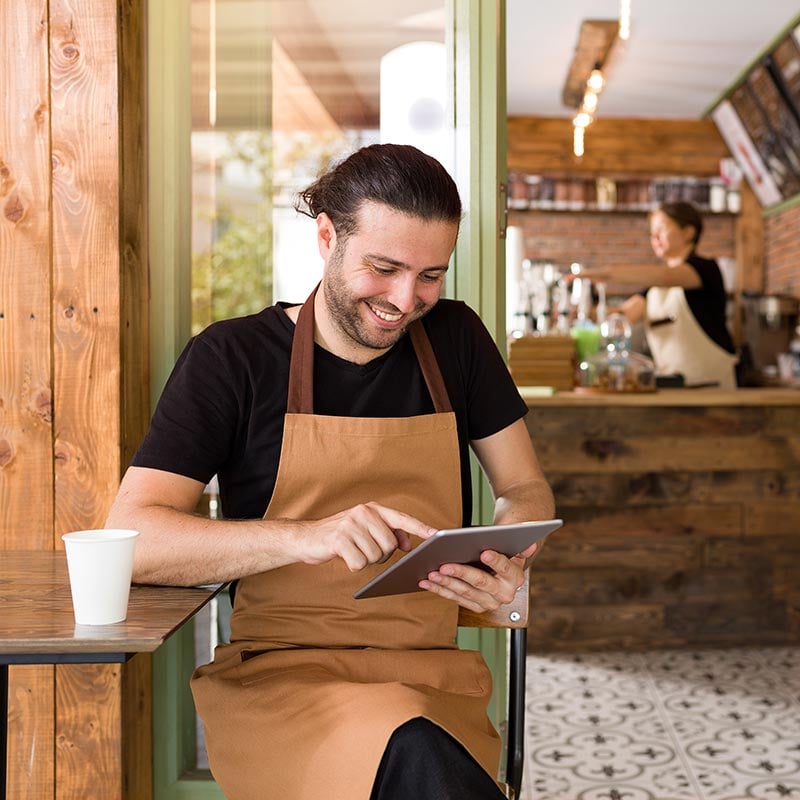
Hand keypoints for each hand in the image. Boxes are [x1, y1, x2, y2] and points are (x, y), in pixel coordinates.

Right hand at [291, 502, 435, 571]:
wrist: (306, 538)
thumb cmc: (339, 536)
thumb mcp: (364, 528)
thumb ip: (386, 532)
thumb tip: (407, 544)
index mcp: (372, 509)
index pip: (402, 519)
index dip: (420, 528)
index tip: (436, 535)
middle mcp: (363, 513)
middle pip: (390, 545)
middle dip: (381, 555)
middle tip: (366, 550)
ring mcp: (351, 524)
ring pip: (375, 556)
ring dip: (365, 560)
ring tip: (352, 550)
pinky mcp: (340, 539)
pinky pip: (359, 563)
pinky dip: (353, 565)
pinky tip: (344, 556)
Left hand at [418, 541, 537, 612]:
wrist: (502, 562)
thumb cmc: (502, 545)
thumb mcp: (511, 539)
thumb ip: (519, 538)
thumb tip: (530, 537)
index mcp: (516, 577)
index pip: (505, 568)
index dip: (495, 560)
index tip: (484, 552)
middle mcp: (505, 594)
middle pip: (481, 583)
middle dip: (462, 573)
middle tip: (444, 565)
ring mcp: (490, 602)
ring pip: (465, 593)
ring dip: (446, 583)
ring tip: (431, 573)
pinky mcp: (475, 606)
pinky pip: (455, 598)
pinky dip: (440, 590)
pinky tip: (426, 581)